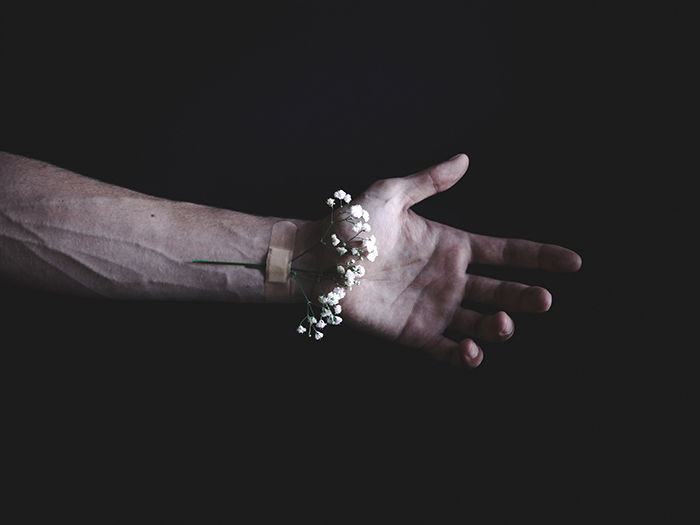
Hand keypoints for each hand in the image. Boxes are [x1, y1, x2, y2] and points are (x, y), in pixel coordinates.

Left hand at [330, 154, 581, 366]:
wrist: (318, 259)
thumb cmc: (351, 225)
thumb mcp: (392, 194)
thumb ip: (429, 180)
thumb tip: (465, 158)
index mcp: (451, 247)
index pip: (506, 253)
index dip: (540, 257)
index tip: (573, 262)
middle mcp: (450, 280)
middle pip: (502, 292)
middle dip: (527, 298)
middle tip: (543, 301)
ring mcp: (434, 309)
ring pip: (481, 325)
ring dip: (500, 329)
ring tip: (503, 324)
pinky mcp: (414, 334)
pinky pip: (448, 352)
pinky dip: (467, 357)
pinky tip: (475, 351)